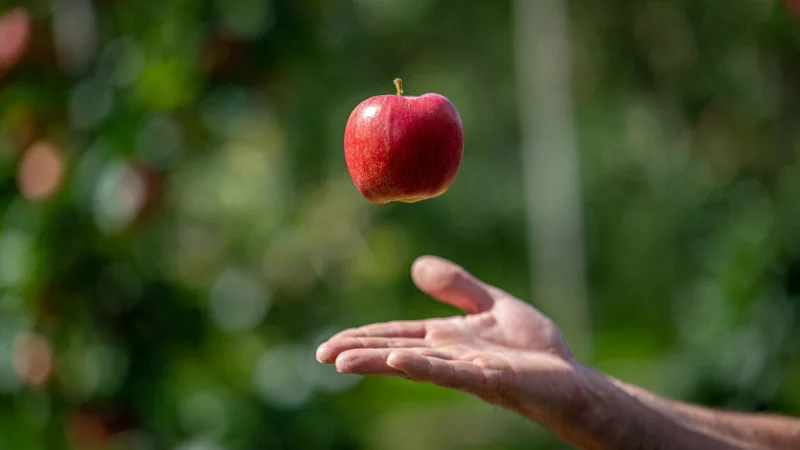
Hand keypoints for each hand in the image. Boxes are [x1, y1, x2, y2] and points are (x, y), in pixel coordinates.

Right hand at [316, 256, 592, 423]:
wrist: (570, 376)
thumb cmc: (533, 347)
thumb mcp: (492, 304)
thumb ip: (457, 286)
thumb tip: (416, 265)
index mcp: (444, 338)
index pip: (395, 336)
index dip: (363, 337)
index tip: (330, 344)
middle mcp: (448, 355)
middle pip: (394, 350)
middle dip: (358, 352)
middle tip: (322, 356)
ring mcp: (466, 368)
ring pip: (413, 363)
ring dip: (377, 361)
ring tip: (342, 361)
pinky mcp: (489, 378)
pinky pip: (450, 372)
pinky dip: (423, 366)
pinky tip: (397, 362)